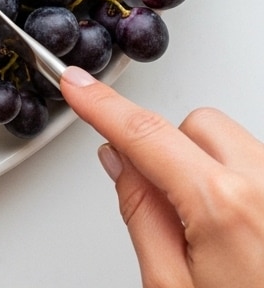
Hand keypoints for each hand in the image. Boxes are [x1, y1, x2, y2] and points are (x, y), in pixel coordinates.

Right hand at [60, 65, 263, 287]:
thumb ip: (142, 215)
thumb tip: (120, 162)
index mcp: (224, 206)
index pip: (145, 134)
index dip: (102, 105)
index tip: (78, 84)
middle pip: (197, 125)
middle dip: (172, 149)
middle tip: (169, 204)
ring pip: (236, 144)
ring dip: (213, 169)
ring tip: (222, 238)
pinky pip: (262, 169)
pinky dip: (245, 187)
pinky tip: (250, 239)